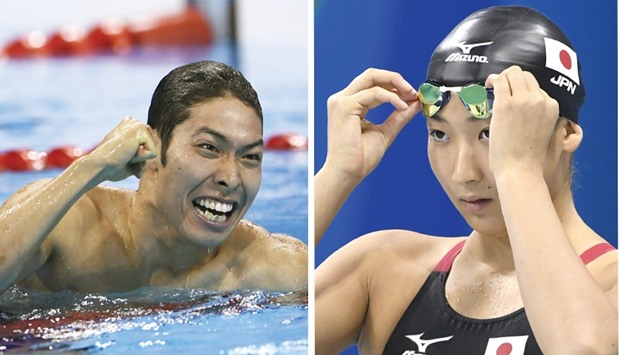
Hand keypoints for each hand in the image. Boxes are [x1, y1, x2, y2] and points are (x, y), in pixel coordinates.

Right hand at [87, 117, 157, 181]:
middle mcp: (134, 122)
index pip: (150, 144)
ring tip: (124, 154)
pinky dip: (141, 159)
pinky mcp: (141, 131)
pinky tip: (127, 154)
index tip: (122, 155)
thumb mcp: (130, 157)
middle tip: (123, 155)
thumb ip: (143, 152)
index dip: (139, 156)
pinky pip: (153, 153)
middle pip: (153, 147)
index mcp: (129, 126)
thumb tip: (156, 153)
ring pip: (153, 149)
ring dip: (140, 158)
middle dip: (141, 157)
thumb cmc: (111, 166)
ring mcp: (137, 125)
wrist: (100, 165)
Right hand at [324, 68, 419, 182]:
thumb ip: (399, 116)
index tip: (412, 95)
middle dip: (396, 79)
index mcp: (349, 105)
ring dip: (396, 85)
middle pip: (372, 74)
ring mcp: (342, 101)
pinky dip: (391, 98)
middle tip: (414, 91)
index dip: (395, 85)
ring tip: (412, 96)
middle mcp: (342, 99)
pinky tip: (402, 107)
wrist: (347, 172)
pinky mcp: (345, 106)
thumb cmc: (360, 158)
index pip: (373, 84)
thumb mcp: (385, 132)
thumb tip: (415, 103)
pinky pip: (374, 93)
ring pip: (372, 77)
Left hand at [486, 66, 558, 177]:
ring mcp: (523, 100)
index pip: (536, 87)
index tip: (511, 96)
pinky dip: (492, 79)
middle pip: (525, 75)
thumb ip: (537, 115)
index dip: (521, 89)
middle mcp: (540, 100)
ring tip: (493, 87)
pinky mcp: (506, 104)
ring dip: (502, 77)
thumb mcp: (541, 131)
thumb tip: (520, 107)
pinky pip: (499, 80)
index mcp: (552, 106)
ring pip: (513, 73)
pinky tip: (487, 86)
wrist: (520, 169)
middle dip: (512, 79)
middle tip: (500, 89)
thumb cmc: (527, 156)